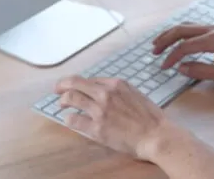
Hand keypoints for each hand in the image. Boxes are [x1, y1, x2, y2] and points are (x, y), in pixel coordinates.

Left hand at [55, 76, 177, 161]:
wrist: (156, 135)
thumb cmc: (150, 117)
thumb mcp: (135, 94)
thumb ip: (119, 91)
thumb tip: (104, 91)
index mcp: (116, 84)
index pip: (90, 79)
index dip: (79, 83)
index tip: (74, 86)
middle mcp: (106, 94)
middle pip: (75, 83)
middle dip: (63, 85)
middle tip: (57, 89)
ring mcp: (100, 110)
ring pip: (71, 98)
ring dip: (63, 100)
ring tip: (62, 104)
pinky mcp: (96, 128)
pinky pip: (74, 120)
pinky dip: (69, 119)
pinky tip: (70, 120)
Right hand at [152, 24, 213, 84]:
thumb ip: (200, 71)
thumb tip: (180, 68)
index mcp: (213, 39)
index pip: (184, 46)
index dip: (171, 57)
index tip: (164, 67)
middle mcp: (213, 29)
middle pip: (182, 29)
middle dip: (165, 39)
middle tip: (153, 51)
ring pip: (187, 26)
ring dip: (172, 34)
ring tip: (159, 43)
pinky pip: (195, 28)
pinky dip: (182, 33)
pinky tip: (177, 40)